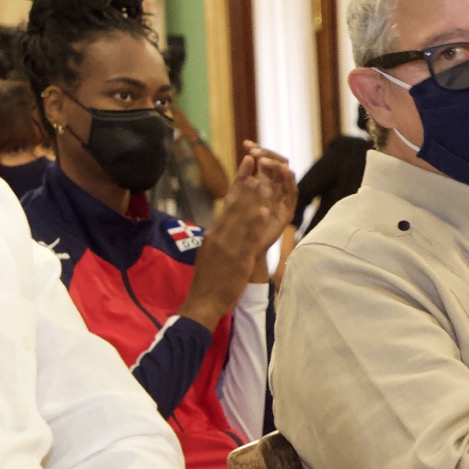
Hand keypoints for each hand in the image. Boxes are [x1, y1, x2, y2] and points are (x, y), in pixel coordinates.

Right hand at [177, 148, 293, 323]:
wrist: (201, 302)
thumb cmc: (207, 283)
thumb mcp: (209, 255)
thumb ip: (217, 241)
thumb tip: (221, 229)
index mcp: (214, 235)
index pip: (226, 206)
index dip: (237, 185)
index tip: (246, 168)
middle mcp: (219, 237)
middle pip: (235, 207)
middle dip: (248, 185)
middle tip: (258, 166)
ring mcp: (228, 247)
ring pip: (243, 218)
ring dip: (255, 198)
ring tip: (266, 182)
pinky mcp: (237, 259)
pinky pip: (249, 238)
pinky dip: (257, 224)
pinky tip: (266, 212)